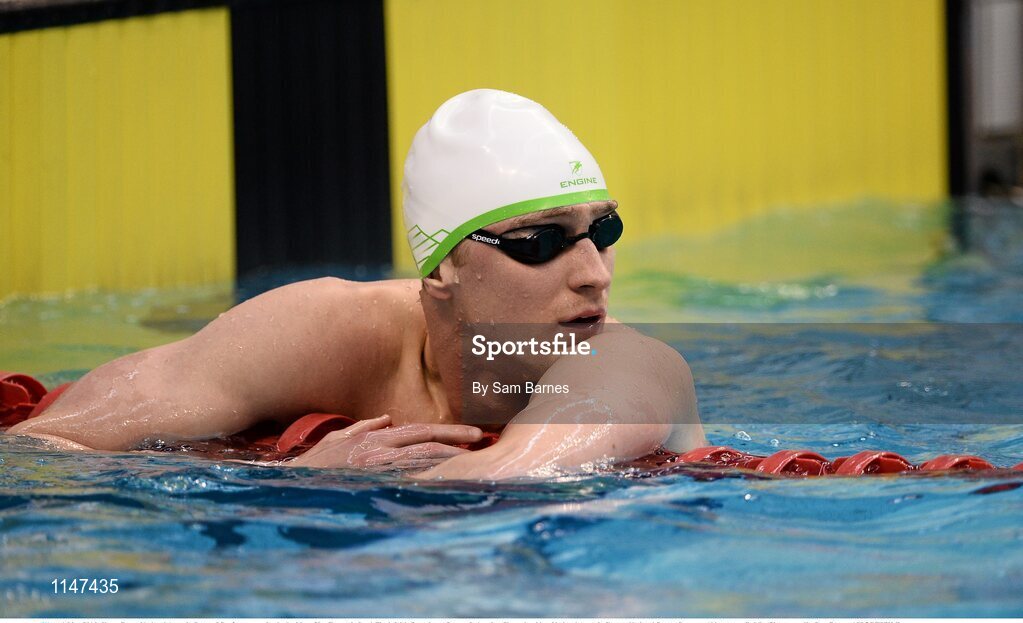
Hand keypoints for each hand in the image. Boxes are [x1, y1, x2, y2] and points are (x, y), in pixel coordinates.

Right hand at [287, 414, 482, 468]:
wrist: (291, 486)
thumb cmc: (313, 465)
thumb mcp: (337, 439)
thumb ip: (363, 427)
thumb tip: (386, 419)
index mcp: (375, 439)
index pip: (420, 430)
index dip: (449, 431)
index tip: (473, 433)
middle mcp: (379, 451)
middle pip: (427, 444)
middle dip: (456, 444)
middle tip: (482, 442)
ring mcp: (376, 470)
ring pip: (422, 463)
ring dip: (448, 463)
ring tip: (473, 463)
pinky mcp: (371, 486)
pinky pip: (406, 484)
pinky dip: (428, 483)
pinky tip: (448, 485)